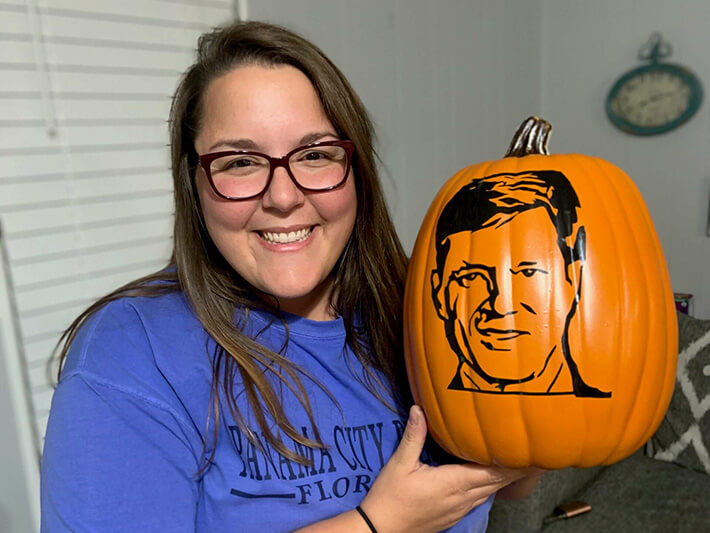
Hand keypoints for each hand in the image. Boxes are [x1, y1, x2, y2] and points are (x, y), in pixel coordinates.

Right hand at [359, 405, 538, 532]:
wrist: (380, 530)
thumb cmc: (390, 496)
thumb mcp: (400, 463)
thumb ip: (414, 436)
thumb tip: (419, 409)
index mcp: (453, 482)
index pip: (491, 472)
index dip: (512, 463)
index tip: (529, 452)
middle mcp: (461, 498)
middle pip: (496, 483)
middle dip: (515, 470)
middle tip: (534, 455)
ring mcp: (458, 509)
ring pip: (488, 492)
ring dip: (503, 479)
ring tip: (518, 463)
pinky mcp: (452, 515)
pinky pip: (478, 499)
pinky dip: (489, 487)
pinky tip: (489, 479)